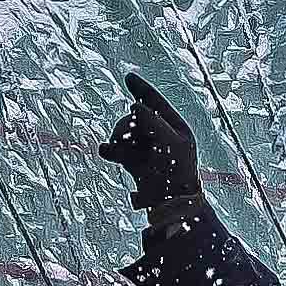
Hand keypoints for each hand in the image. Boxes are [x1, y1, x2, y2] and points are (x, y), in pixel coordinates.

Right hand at [101, 74, 205, 219]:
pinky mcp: (133, 163)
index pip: (156, 102)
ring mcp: (146, 149)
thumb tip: (136, 106)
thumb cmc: (179, 174)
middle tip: (126, 137)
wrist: (172, 208)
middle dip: (128, 125)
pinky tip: (105, 152)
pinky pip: (117, 149)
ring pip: (124, 133)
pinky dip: (111, 150)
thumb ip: (154, 123)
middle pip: (135, 118)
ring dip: (119, 139)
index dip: (141, 89)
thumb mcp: (172, 145)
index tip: (128, 77)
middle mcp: (160, 136)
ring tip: (121, 152)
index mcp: (175, 127)